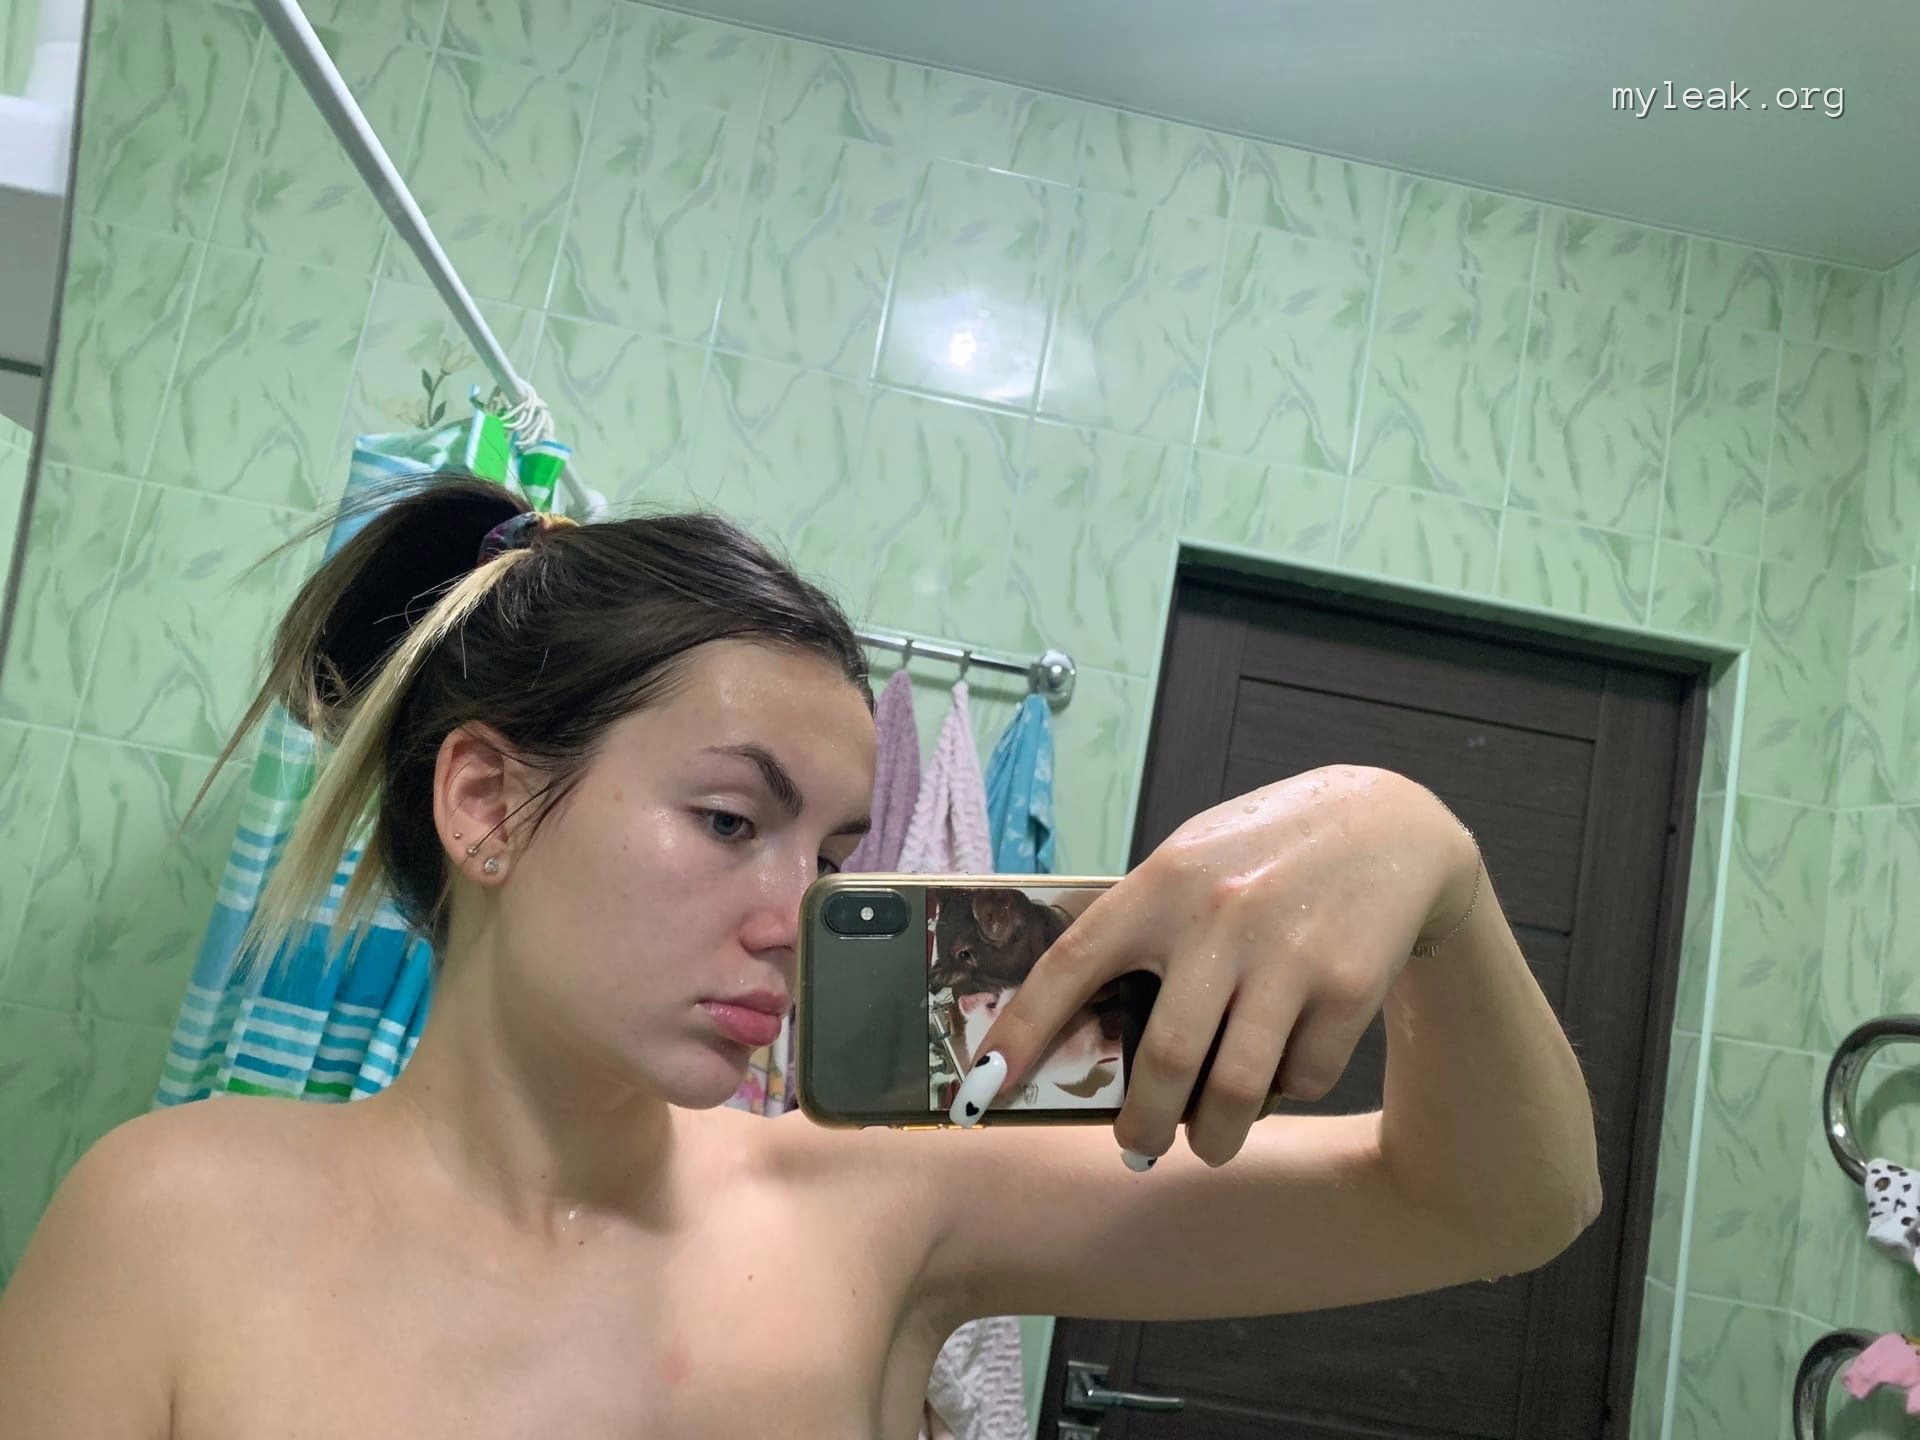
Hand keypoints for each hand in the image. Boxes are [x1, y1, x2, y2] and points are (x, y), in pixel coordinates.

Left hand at [953, 766, 1479, 1166]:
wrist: (1390, 826)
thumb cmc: (1264, 853)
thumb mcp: (1191, 862)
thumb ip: (1143, 928)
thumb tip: (1083, 1028)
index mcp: (1161, 883)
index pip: (1069, 967)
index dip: (1018, 1035)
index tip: (979, 1090)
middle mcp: (1219, 918)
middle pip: (1163, 1059)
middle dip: (1141, 1126)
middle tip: (1135, 1146)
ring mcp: (1288, 955)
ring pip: (1236, 1090)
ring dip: (1214, 1136)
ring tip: (1208, 1143)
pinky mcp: (1349, 987)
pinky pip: (1302, 1076)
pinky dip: (1285, 1091)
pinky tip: (1281, 1073)